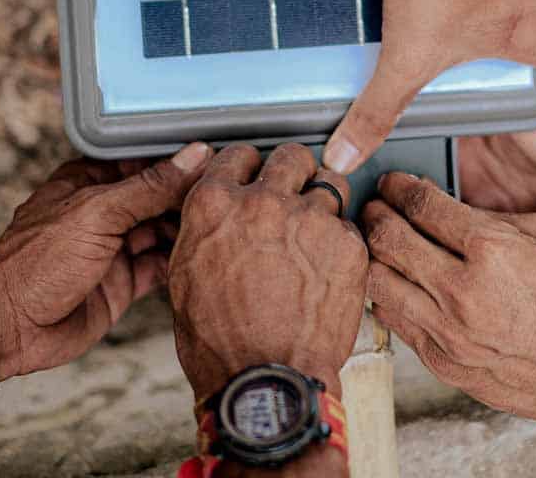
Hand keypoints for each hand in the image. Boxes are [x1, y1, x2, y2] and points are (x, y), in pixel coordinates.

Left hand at [0, 143, 212, 380]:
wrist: (7, 327)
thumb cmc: (34, 262)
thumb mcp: (96, 214)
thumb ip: (149, 187)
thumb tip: (194, 157)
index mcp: (90, 181)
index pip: (146, 162)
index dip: (182, 161)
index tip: (223, 159)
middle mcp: (104, 211)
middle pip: (160, 197)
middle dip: (192, 198)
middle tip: (235, 195)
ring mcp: (114, 248)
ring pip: (164, 232)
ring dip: (190, 230)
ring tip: (230, 224)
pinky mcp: (123, 283)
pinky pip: (161, 267)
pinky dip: (182, 262)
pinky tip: (209, 255)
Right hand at [169, 144, 367, 400]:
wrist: (265, 380)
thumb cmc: (219, 341)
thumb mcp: (186, 275)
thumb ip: (207, 229)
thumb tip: (219, 216)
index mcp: (214, 204)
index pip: (238, 155)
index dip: (250, 168)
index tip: (256, 179)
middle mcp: (262, 201)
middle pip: (291, 157)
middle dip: (293, 172)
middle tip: (294, 195)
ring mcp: (309, 220)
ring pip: (330, 184)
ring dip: (324, 202)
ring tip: (316, 232)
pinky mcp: (347, 245)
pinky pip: (350, 227)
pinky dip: (342, 242)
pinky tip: (330, 269)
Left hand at [363, 174, 535, 475]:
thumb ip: (493, 220)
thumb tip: (446, 209)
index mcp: (493, 249)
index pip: (421, 204)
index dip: (399, 187)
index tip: (393, 183)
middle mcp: (463, 290)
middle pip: (388, 238)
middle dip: (375, 214)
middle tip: (374, 206)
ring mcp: (449, 332)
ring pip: (378, 281)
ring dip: (372, 256)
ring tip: (376, 243)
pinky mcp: (443, 363)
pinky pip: (395, 321)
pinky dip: (388, 296)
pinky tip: (396, 284)